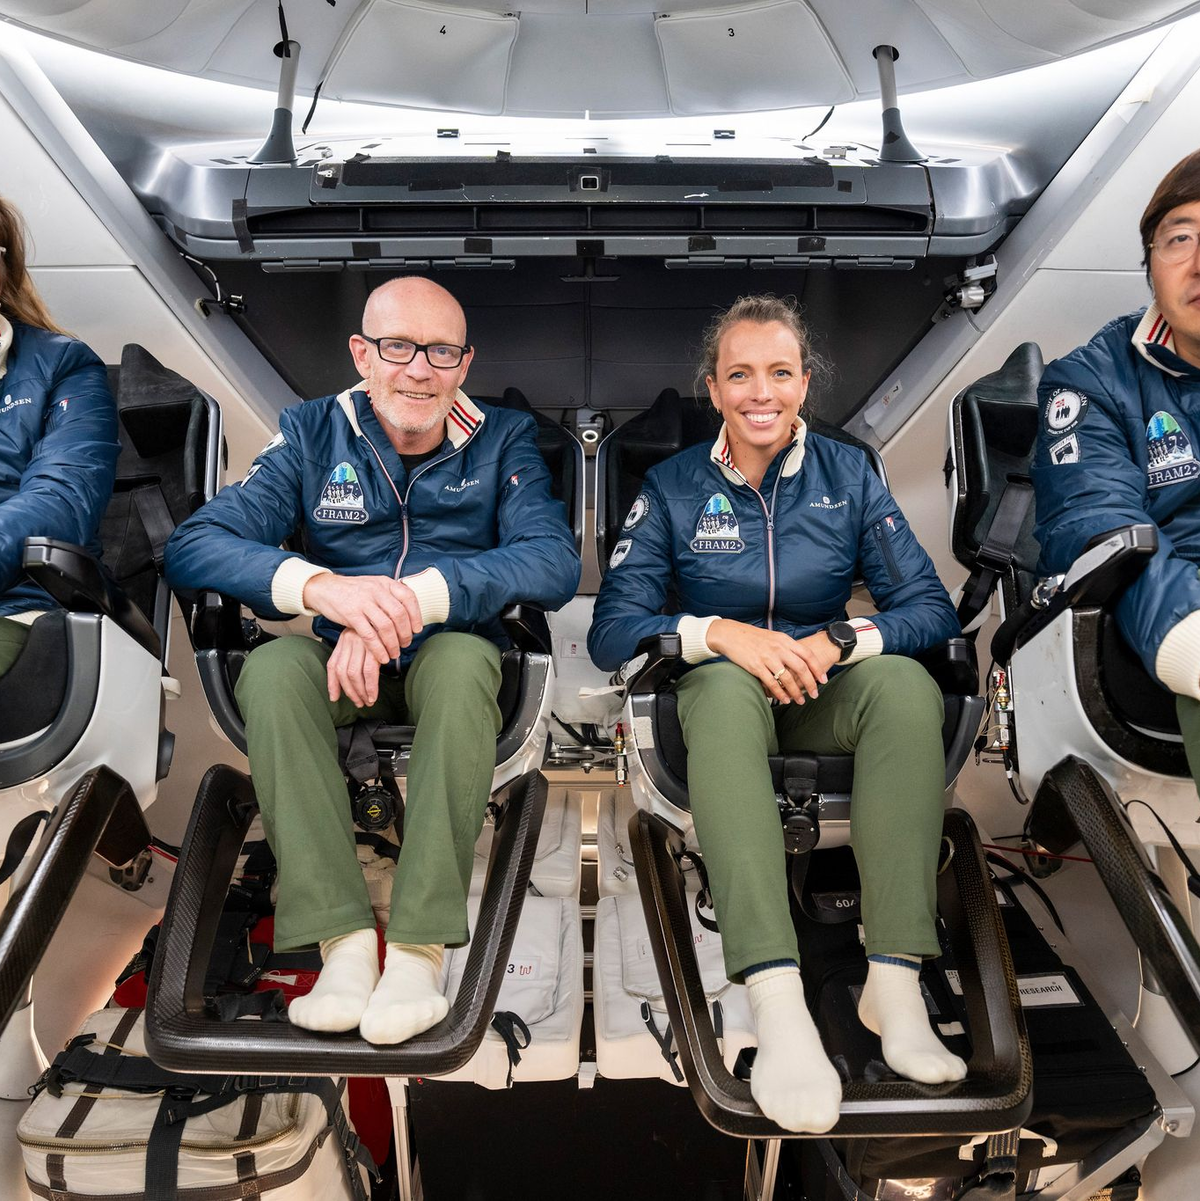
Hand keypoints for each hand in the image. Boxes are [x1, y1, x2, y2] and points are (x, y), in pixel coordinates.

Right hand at [303, 573, 422, 664]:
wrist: (325, 588)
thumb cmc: (353, 591)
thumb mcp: (374, 586)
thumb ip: (390, 596)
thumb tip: (410, 614)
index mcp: (385, 582)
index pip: (408, 597)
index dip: (416, 615)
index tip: (417, 629)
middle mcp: (376, 590)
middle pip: (399, 614)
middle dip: (405, 633)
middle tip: (406, 644)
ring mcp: (363, 602)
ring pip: (386, 626)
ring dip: (393, 643)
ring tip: (395, 653)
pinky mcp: (351, 615)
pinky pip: (369, 635)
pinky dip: (378, 649)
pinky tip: (382, 657)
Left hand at [327, 628, 381, 706]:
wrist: (396, 611)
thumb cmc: (383, 629)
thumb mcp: (365, 637)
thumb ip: (357, 652)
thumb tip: (352, 679)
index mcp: (344, 638)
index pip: (332, 665)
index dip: (332, 684)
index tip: (334, 698)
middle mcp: (349, 639)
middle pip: (342, 671)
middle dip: (350, 691)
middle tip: (359, 702)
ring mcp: (361, 641)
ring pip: (354, 673)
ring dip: (360, 692)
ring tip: (368, 701)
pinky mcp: (375, 646)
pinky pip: (369, 672)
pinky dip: (370, 687)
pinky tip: (373, 695)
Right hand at [706, 620, 841, 704]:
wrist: (731, 634)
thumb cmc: (752, 637)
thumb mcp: (773, 637)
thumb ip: (786, 647)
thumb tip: (800, 659)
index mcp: (784, 640)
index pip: (807, 655)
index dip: (817, 668)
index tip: (823, 680)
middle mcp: (778, 648)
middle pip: (801, 668)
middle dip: (810, 683)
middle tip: (815, 694)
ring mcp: (767, 657)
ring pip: (787, 678)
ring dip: (795, 692)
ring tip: (799, 701)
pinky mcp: (756, 666)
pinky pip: (771, 683)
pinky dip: (779, 693)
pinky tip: (783, 699)